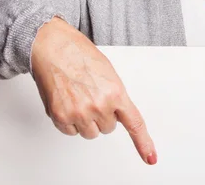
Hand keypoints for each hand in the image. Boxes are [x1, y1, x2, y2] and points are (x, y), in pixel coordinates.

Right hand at [31, 16, 157, 164]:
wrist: (54, 47)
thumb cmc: (79, 54)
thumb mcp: (108, 73)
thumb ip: (115, 95)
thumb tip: (116, 111)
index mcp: (116, 92)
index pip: (134, 123)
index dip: (143, 143)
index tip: (151, 157)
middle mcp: (99, 105)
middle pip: (108, 128)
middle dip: (103, 115)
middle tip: (92, 94)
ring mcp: (80, 113)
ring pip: (91, 133)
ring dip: (86, 120)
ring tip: (79, 96)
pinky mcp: (61, 118)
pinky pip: (71, 132)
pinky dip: (70, 121)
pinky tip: (67, 101)